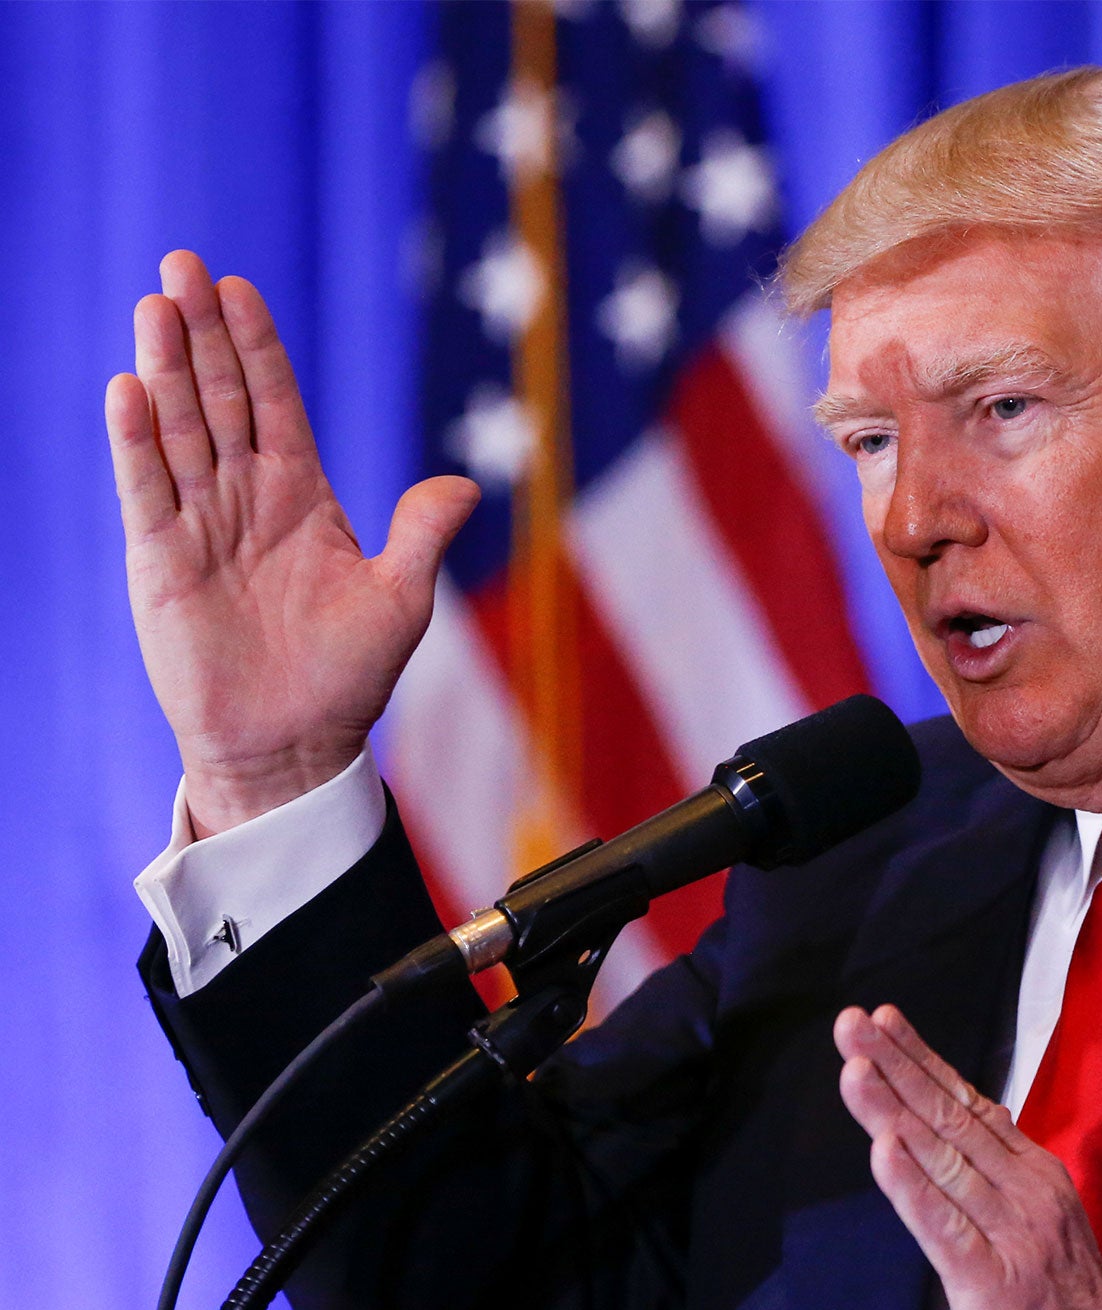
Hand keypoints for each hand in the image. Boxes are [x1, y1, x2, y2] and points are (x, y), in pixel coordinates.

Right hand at [106, 251, 478, 836]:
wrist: (294, 745)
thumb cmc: (347, 678)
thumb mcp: (400, 601)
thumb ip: (421, 534)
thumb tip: (465, 484)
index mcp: (303, 499)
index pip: (276, 405)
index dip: (259, 348)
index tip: (241, 288)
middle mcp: (245, 500)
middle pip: (219, 399)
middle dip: (203, 333)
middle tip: (180, 263)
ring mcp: (200, 526)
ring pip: (178, 431)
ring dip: (166, 368)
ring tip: (154, 304)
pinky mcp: (162, 563)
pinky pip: (146, 491)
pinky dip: (136, 443)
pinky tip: (128, 389)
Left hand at [834, 1004, 1101, 1309]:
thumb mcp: (1041, 1225)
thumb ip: (1001, 1174)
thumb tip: (963, 1118)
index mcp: (1035, 1174)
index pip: (968, 1103)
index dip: (921, 1059)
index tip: (881, 1019)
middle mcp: (1025, 1191)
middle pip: (949, 1116)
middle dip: (895, 1065)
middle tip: (850, 1022)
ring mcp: (1010, 1233)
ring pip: (941, 1158)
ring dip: (892, 1109)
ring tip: (854, 1067)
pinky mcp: (991, 1282)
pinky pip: (942, 1225)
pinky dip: (910, 1184)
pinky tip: (883, 1148)